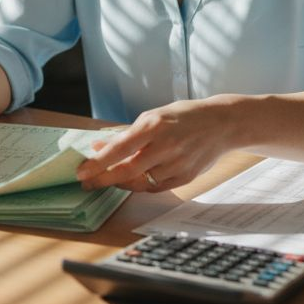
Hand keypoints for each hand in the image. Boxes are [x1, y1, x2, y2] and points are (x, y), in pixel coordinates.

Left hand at [74, 99, 236, 191]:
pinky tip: (131, 179)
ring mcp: (177, 164)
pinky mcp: (186, 177)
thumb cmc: (183, 117)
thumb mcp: (154, 116)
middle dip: (103, 179)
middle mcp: (166, 146)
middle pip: (128, 170)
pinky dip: (140, 185)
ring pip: (140, 182)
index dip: (98, 161)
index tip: (82, 170)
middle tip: (87, 182)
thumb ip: (127, 133)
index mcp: (155, 126)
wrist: (222, 124)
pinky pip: (155, 187)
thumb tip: (99, 146)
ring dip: (120, 182)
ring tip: (108, 178)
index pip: (120, 148)